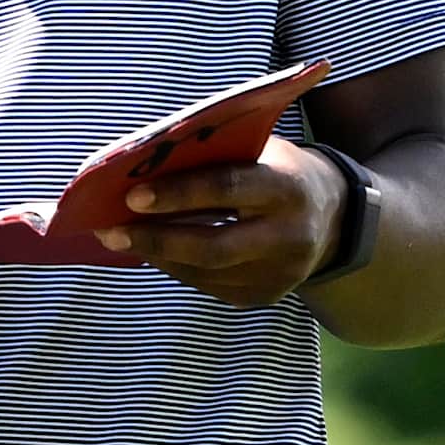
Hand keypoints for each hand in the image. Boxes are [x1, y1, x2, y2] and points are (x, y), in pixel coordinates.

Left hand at [108, 138, 342, 307]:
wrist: (332, 216)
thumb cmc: (277, 169)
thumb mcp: (258, 149)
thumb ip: (213, 156)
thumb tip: (144, 166)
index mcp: (287, 188)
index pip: (227, 189)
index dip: (178, 194)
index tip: (132, 196)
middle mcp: (289, 236)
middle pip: (213, 247)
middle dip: (157, 240)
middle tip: (112, 233)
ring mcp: (281, 273)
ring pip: (207, 272)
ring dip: (159, 256)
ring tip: (120, 239)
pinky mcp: (267, 295)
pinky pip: (211, 286)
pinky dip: (179, 268)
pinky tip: (155, 253)